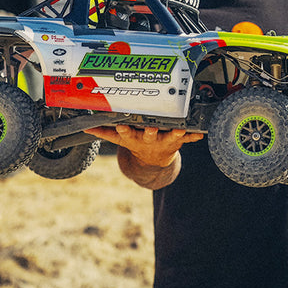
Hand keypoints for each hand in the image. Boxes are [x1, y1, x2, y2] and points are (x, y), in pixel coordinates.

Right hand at [84, 125, 202, 166]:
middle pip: (148, 134)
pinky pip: (188, 139)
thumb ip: (103, 132)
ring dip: (175, 134)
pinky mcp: (177, 141)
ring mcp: (163, 140)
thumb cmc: (135, 142)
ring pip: (169, 136)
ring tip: (180, 130)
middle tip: (149, 127)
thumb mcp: (119, 139)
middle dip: (148, 131)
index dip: (124, 129)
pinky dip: (195, 137)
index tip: (122, 124)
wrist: (152, 162)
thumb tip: (85, 126)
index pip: (126, 133)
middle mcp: (148, 139)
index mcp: (134, 137)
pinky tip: (201, 134)